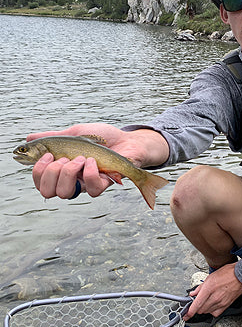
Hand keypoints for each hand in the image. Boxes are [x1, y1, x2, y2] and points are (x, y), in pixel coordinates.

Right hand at [28, 123, 168, 198]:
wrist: (128, 140)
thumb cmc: (103, 138)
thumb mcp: (75, 133)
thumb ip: (54, 137)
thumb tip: (29, 139)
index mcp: (63, 170)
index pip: (40, 183)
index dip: (38, 171)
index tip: (48, 154)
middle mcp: (73, 181)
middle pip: (49, 191)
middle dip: (51, 173)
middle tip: (65, 157)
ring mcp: (88, 184)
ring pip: (67, 193)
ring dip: (70, 172)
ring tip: (81, 158)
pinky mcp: (104, 185)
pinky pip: (92, 188)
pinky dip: (90, 173)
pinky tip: (94, 161)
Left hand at [183, 263, 241, 319]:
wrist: (241, 275)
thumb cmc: (227, 273)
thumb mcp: (210, 277)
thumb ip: (200, 287)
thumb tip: (193, 293)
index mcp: (209, 288)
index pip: (196, 304)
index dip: (189, 312)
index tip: (186, 315)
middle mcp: (214, 297)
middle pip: (200, 310)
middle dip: (196, 307)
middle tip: (197, 301)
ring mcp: (220, 302)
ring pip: (207, 312)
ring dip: (203, 308)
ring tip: (206, 300)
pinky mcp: (226, 306)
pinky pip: (215, 313)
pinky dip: (211, 311)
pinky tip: (212, 305)